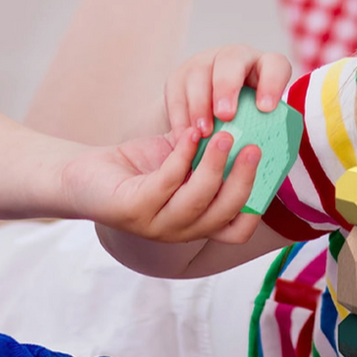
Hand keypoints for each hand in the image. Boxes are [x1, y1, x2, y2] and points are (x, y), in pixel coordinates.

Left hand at [64, 123, 265, 244]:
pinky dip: (183, 155)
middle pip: (225, 213)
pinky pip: (167, 181)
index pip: (237, 231)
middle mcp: (179, 232)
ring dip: (215, 165)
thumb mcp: (182, 160)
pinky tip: (190, 132)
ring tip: (225, 134)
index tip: (270, 170)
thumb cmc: (138, 166)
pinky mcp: (133, 210)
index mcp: (195, 223)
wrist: (85, 174)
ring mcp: (156, 225)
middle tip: (254, 145)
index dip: (258, 207)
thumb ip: (211, 151)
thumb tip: (248, 124)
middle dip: (244, 179)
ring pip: (199, 199)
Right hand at [166, 45, 293, 136]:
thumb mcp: (262, 122)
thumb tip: (270, 158)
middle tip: (226, 116)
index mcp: (265, 67)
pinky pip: (177, 93)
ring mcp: (204, 63)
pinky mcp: (179, 76)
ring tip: (203, 133)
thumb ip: (266, 131)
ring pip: (199, 74)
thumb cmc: (247, 123)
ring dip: (200, 105)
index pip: (275, 65)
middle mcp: (234, 58)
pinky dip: (180, 116)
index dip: (272, 83)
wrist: (211, 113)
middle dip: (227, 87)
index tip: (266, 109)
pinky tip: (184, 137)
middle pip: (231, 61)